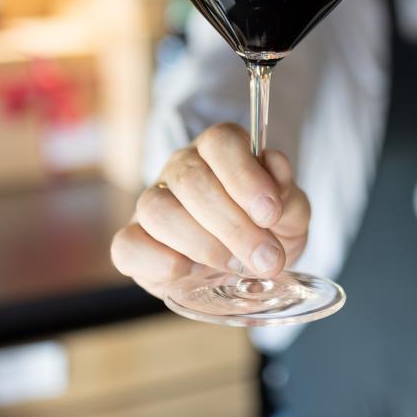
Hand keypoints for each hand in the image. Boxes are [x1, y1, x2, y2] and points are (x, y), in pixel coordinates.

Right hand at [110, 123, 310, 299]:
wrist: (246, 263)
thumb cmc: (267, 230)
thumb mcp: (290, 214)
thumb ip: (287, 194)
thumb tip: (274, 165)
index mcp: (219, 149)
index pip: (220, 142)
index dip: (245, 177)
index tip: (270, 214)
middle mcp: (180, 168)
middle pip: (190, 180)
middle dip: (233, 225)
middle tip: (265, 259)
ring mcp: (151, 203)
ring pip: (157, 210)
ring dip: (202, 245)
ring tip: (235, 267)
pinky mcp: (133, 242)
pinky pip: (127, 245)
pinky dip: (159, 263)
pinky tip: (191, 274)